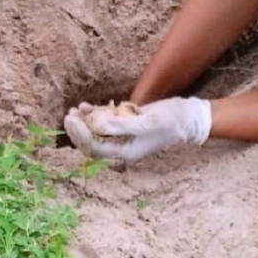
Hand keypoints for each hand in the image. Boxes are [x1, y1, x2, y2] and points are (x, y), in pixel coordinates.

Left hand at [63, 97, 211, 161]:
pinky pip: (106, 123)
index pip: (95, 147)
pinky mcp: (127, 124)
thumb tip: (96, 124)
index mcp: (126, 151)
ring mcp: (124, 136)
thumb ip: (120, 125)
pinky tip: (88, 106)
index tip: (71, 119)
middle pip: (93, 142)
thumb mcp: (146, 122)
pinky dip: (96, 115)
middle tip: (69, 115)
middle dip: (79, 129)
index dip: (80, 135)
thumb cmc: (170, 121)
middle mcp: (122, 146)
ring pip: (97, 132)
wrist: (188, 117)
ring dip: (85, 121)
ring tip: (76, 108)